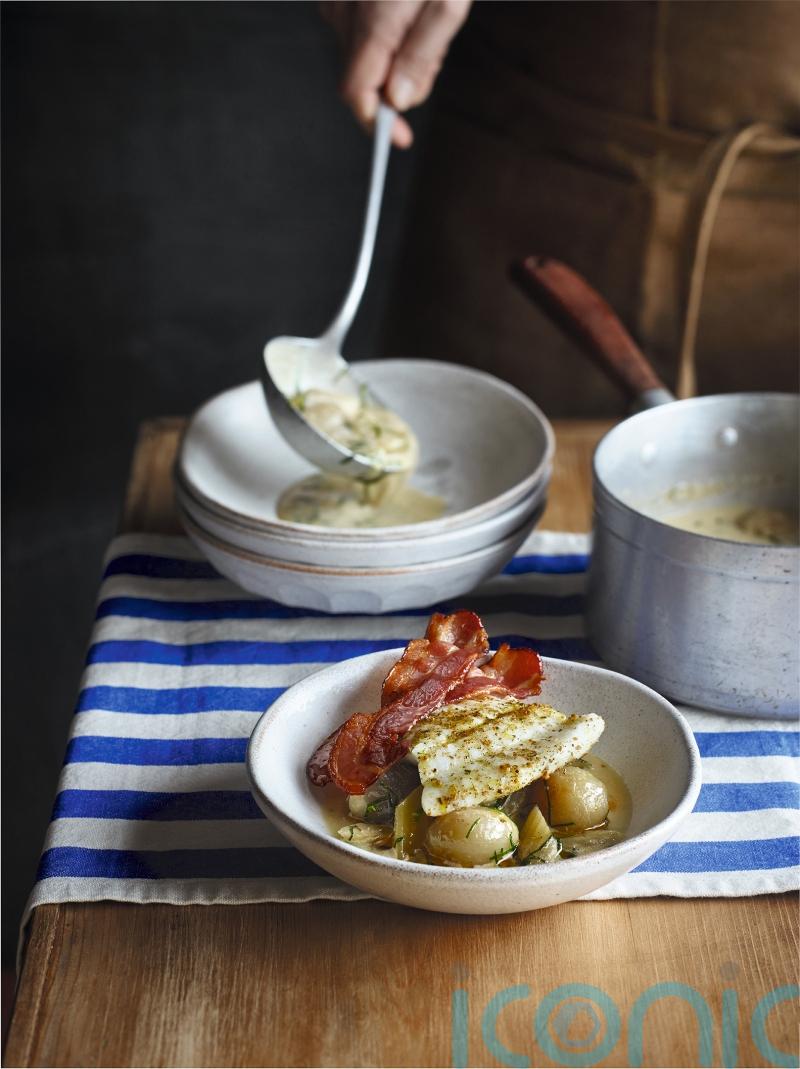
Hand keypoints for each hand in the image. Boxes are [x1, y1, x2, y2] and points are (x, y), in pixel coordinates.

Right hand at [321, 0, 471, 146]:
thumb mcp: (448, 3)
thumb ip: (422, 56)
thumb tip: (399, 101)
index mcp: (374, 21)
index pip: (358, 95)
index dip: (380, 122)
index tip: (401, 137)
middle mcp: (345, 12)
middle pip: (361, 81)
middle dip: (397, 85)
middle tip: (432, 55)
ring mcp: (337, 2)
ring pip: (361, 59)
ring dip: (392, 58)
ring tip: (422, 23)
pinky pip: (357, 34)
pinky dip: (383, 36)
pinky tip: (404, 14)